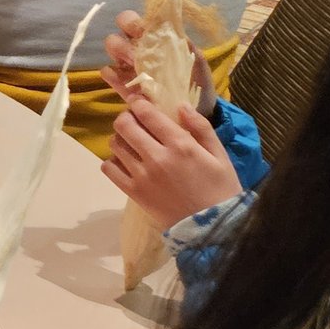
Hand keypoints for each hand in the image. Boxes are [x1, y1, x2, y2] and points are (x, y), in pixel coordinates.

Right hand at [102, 8, 212, 114]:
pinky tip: (123, 79)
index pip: (132, 21)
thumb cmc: (197, 80)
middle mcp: (137, 50)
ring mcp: (128, 68)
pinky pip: (109, 74)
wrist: (196, 109)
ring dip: (119, 56)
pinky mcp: (123, 86)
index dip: (132, 22)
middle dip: (123, 43)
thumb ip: (184, 43)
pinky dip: (112, 75)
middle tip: (136, 55)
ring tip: (134, 68)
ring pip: (111, 52)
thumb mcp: (197, 60)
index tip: (141, 31)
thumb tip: (170, 27)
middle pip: (116, 36)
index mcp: (153, 39)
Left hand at [104, 98, 242, 228]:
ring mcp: (141, 175)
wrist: (212, 227)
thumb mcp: (220, 155)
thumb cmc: (220, 188)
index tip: (138, 102)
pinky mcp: (132, 191)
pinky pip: (108, 168)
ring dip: (120, 138)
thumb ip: (201, 128)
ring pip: (114, 145)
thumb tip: (180, 105)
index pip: (147, 114)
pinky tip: (126, 162)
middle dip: (126, 117)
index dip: (138, 103)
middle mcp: (156, 157)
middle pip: (124, 125)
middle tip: (134, 121)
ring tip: (132, 142)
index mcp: (180, 145)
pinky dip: (113, 161)